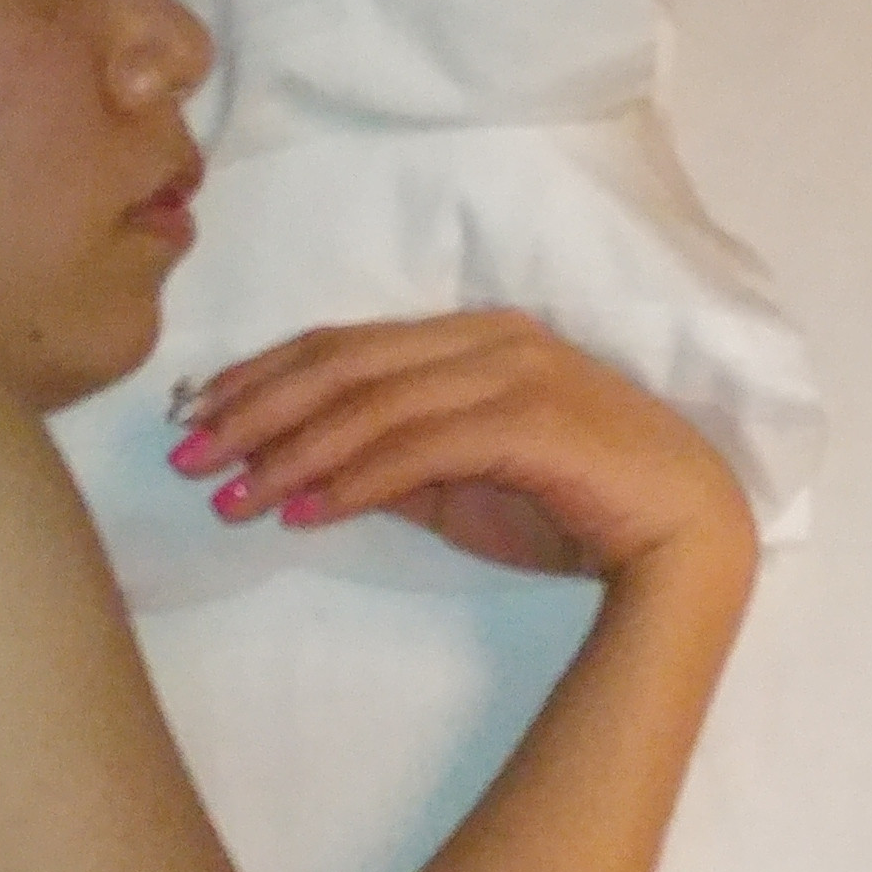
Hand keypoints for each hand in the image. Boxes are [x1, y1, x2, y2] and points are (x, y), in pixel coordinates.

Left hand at [164, 311, 754, 584]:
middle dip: (255, 410)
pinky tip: (303, 514)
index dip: (262, 376)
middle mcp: (487, 338)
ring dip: (290, 453)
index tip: (198, 417)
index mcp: (470, 335)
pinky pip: (418, 447)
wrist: (684, 535)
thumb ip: (395, 466)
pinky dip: (353, 481)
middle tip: (188, 456)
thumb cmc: (576, 507)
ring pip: (371, 403)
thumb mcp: (464, 483)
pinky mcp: (530, 420)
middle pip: (343, 362)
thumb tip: (307, 477)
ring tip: (230, 497)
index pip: (343, 344)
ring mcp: (512, 372)